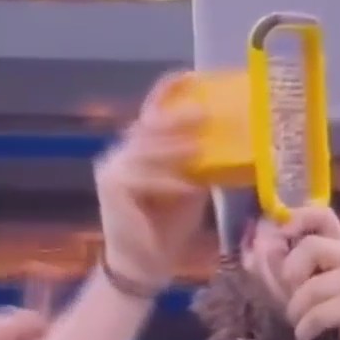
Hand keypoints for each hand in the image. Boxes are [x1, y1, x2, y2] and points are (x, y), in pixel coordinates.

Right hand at [94, 72, 209, 287]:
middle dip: (176, 118)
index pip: (152, 113)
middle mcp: (123, 153)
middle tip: (203, 114)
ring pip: (147, 150)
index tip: (190, 75)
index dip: (167, 92)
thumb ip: (199, 166)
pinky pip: (144, 178)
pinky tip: (187, 187)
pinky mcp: (112, 188)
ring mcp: (113, 168)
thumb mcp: (190, 190)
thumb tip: (226, 143)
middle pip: (149, 127)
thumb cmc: (168, 227)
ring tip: (199, 149)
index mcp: (140, 150)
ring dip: (175, 150)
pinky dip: (167, 183)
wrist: (144, 264)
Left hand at [276, 207, 339, 339]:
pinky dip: (305, 332)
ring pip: (309, 287)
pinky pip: (316, 313)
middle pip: (310, 246)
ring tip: (304, 328)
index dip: (296, 218)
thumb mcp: (314, 297)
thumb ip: (293, 274)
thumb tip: (262, 248)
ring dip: (297, 314)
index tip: (279, 235)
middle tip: (295, 304)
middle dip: (291, 277)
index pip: (323, 215)